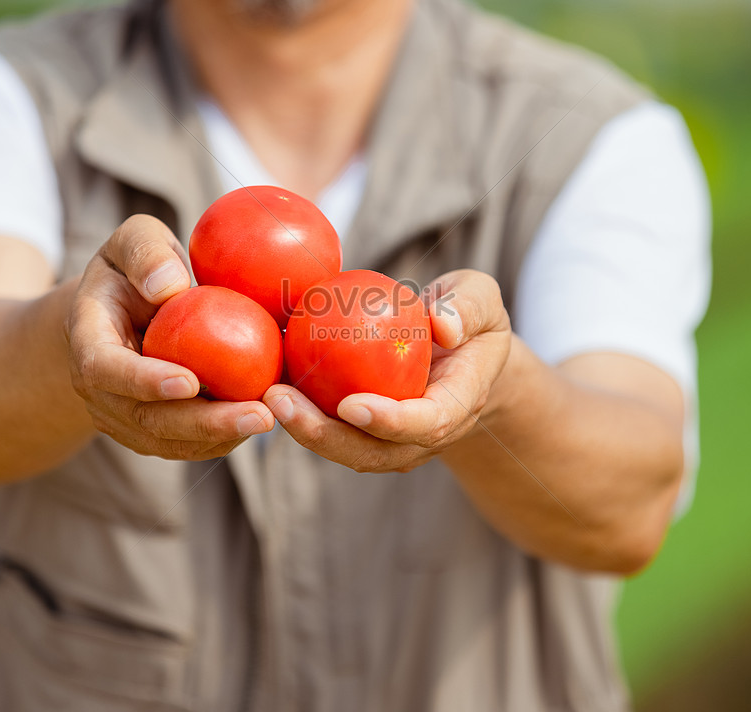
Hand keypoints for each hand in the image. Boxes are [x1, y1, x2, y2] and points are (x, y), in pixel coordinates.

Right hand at [66, 214, 275, 459]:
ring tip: (271, 418)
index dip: (144, 381)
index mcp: (88, 342)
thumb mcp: (133, 241)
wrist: (117, 313)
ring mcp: (124, 418)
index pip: (106, 370)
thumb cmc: (132, 270)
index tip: (191, 381)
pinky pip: (188, 444)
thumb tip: (170, 287)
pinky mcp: (151, 433)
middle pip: (148, 420)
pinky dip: (225, 436)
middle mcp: (99, 391)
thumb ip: (146, 252)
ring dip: (221, 436)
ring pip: (171, 442)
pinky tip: (264, 418)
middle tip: (259, 415)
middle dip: (204, 423)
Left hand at [264, 269, 511, 471]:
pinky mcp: (369, 433)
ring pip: (348, 449)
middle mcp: (426, 435)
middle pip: (374, 452)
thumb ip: (469, 308)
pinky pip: (334, 430)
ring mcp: (396, 441)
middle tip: (281, 400)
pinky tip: (270, 384)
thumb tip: (443, 325)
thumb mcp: (483, 299)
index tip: (351, 405)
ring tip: (268, 395)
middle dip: (325, 436)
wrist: (466, 353)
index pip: (427, 424)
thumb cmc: (471, 318)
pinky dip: (303, 415)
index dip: (390, 422)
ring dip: (304, 430)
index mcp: (460, 404)